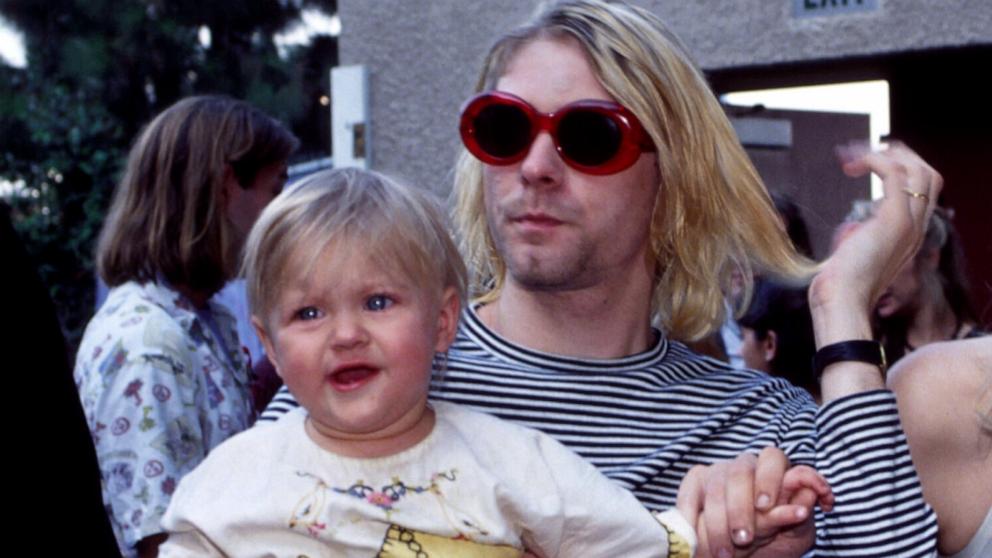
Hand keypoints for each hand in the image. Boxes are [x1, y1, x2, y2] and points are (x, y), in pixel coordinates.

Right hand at [676, 447, 832, 557]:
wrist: (748, 555)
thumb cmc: (776, 542)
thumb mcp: (796, 533)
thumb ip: (801, 512)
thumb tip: (810, 493)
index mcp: (775, 471)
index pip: (773, 458)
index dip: (768, 479)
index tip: (765, 506)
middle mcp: (746, 466)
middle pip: (739, 473)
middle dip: (740, 508)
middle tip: (743, 538)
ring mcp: (719, 472)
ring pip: (715, 487)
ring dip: (718, 522)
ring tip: (725, 552)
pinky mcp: (696, 481)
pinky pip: (690, 491)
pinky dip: (690, 514)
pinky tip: (695, 536)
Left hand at [809, 141, 941, 345]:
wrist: (842, 304)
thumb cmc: (840, 286)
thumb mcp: (855, 257)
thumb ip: (859, 241)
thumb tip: (849, 234)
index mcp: (910, 235)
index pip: (923, 189)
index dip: (899, 169)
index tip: (866, 165)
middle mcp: (917, 227)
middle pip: (928, 173)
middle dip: (897, 154)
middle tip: (863, 152)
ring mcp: (908, 223)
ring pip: (918, 170)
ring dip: (885, 153)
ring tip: (855, 155)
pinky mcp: (893, 220)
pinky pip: (894, 174)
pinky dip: (874, 161)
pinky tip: (852, 166)